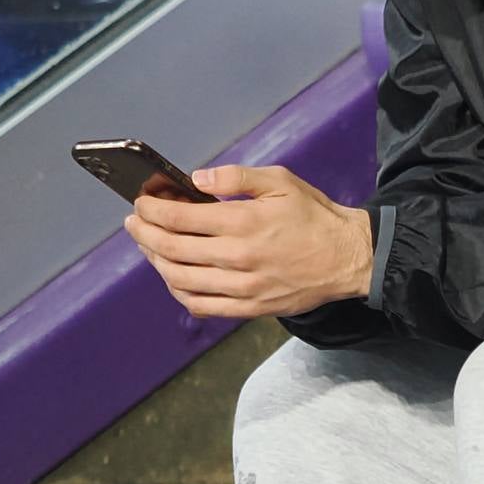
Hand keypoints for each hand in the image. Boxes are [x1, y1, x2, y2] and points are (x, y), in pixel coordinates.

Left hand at [125, 165, 373, 320]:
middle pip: (171, 248)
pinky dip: (178, 291)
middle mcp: (237, 256)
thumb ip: (238, 176)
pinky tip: (174, 277)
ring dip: (156, 261)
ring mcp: (242, 287)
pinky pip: (200, 305)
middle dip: (144, 233)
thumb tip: (197, 178)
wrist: (348, 257)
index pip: (179, 218)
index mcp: (244, 221)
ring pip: (179, 279)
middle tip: (135, 222)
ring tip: (151, 247)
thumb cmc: (314, 216)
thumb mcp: (282, 181)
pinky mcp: (249, 307)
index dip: (152, 209)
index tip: (141, 203)